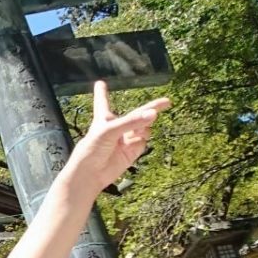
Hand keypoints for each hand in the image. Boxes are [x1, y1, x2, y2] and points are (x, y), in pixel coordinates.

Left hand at [62, 81, 169, 195]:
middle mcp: (115, 127)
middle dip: (151, 108)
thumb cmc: (92, 149)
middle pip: (136, 114)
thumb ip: (131, 122)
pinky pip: (143, 142)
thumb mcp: (109, 130)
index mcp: (104, 118)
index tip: (100, 83)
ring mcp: (124, 140)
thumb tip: (153, 115)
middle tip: (167, 102)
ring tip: (138, 131)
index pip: (102, 101)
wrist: (90, 175)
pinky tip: (134, 144)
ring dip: (144, 127)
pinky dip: (141, 141)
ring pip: (143, 128)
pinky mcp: (130, 152)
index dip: (101, 92)